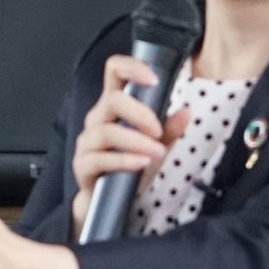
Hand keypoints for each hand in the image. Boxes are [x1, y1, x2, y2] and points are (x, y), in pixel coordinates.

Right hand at [68, 58, 176, 211]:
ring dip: (136, 141)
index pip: (114, 71)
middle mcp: (97, 118)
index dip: (132, 67)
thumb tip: (186, 111)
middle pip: (112, 100)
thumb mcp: (156, 146)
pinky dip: (124, 160)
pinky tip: (142, 163)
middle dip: (140, 114)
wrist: (110, 200)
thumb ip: (170, 130)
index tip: (154, 80)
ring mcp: (87, 141)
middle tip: (159, 131)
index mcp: (114, 104)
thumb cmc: (131, 165)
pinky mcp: (82, 165)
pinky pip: (100, 158)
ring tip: (157, 153)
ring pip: (107, 131)